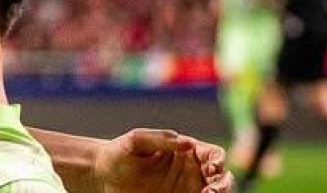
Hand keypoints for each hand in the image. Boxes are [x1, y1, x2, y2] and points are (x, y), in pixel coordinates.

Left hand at [96, 129, 231, 192]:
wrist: (102, 175)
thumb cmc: (119, 153)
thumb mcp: (136, 141)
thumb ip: (161, 139)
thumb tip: (187, 143)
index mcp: (186, 151)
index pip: (213, 154)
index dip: (219, 160)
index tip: (213, 167)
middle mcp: (192, 171)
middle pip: (222, 178)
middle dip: (224, 185)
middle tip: (212, 192)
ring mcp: (187, 189)